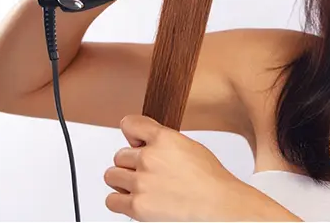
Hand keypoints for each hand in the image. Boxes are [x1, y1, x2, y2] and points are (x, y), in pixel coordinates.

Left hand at [103, 115, 246, 220]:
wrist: (218, 204)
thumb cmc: (210, 178)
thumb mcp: (188, 146)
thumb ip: (162, 141)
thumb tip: (142, 143)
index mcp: (163, 138)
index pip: (129, 124)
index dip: (132, 134)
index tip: (135, 142)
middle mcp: (149, 158)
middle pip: (119, 155)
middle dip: (131, 163)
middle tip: (148, 172)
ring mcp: (141, 182)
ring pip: (111, 175)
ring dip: (123, 180)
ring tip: (140, 186)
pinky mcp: (137, 206)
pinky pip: (111, 200)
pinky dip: (119, 201)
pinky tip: (135, 199)